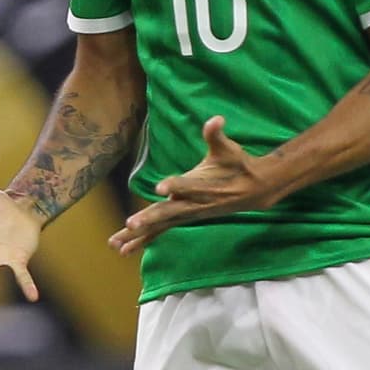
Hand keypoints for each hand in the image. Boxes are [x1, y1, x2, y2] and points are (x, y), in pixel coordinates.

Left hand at [108, 117, 278, 256]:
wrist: (253, 191)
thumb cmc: (237, 165)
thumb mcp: (229, 149)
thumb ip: (216, 135)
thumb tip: (216, 119)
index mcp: (203, 186)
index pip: (187, 186)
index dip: (175, 186)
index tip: (160, 188)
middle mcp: (193, 204)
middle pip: (169, 213)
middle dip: (149, 219)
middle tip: (130, 224)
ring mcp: (187, 214)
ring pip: (160, 226)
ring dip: (137, 236)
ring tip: (116, 245)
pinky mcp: (183, 219)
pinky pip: (160, 232)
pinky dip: (142, 240)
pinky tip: (124, 249)